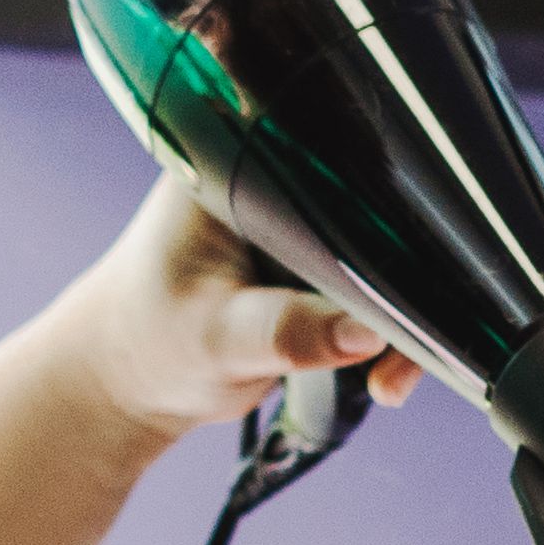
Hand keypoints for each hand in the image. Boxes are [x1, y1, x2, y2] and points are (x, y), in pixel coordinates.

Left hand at [50, 173, 416, 451]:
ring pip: (385, 261)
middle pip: (378, 215)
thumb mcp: (216, 336)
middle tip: (408, 351)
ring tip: (388, 381)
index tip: (413, 277)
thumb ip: (287, 332)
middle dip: (407, 283)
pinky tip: (381, 378)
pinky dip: (388, 337)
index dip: (390, 213)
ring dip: (402, 321)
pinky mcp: (320, 267)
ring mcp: (305, 226)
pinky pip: (377, 294)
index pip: (343, 167)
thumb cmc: (151, 341)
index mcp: (246, 163)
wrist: (130, 379)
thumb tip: (368, 335)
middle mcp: (282, 181)